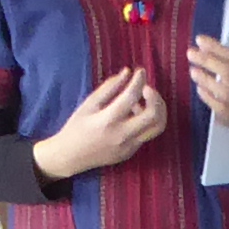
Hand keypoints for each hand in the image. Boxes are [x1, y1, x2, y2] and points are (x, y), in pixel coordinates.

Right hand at [33, 70, 167, 179]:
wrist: (71, 157)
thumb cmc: (76, 127)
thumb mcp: (89, 104)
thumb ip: (110, 87)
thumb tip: (127, 72)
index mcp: (108, 120)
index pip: (131, 97)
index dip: (139, 81)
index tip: (140, 71)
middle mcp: (122, 135)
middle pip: (154, 115)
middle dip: (155, 97)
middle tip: (145, 89)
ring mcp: (129, 146)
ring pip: (157, 127)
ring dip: (156, 110)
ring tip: (141, 101)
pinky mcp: (131, 152)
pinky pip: (147, 133)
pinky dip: (146, 120)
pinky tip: (133, 113)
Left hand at [185, 36, 228, 135]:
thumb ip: (227, 60)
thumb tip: (202, 46)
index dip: (216, 48)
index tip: (199, 40)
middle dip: (208, 61)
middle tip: (191, 53)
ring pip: (224, 91)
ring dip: (206, 79)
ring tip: (193, 71)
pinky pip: (218, 106)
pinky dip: (207, 96)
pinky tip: (199, 88)